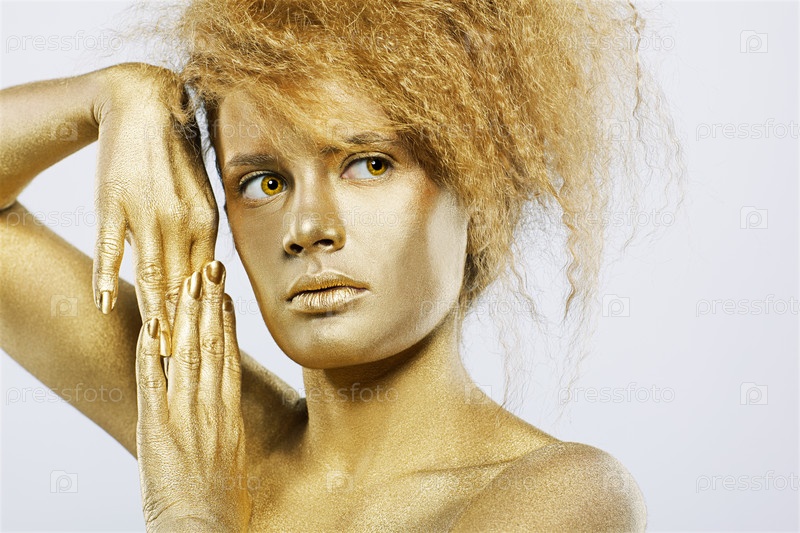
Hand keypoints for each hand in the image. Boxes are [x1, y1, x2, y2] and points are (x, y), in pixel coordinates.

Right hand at [92, 62, 217, 350]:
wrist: (145, 105)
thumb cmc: (177, 154)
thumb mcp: (201, 193)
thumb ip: (203, 233)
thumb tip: (206, 271)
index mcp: (205, 221)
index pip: (204, 279)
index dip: (203, 313)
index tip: (206, 344)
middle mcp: (179, 221)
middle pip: (179, 283)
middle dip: (181, 324)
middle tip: (181, 361)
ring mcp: (144, 213)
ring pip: (150, 271)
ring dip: (152, 310)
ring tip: (154, 342)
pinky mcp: (112, 203)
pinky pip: (110, 246)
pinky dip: (106, 274)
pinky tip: (102, 302)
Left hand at [135, 260, 250, 531]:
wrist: (205, 529)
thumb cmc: (221, 506)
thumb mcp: (233, 463)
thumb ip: (227, 434)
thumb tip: (225, 420)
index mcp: (230, 416)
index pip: (229, 359)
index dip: (227, 324)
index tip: (227, 298)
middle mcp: (211, 407)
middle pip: (212, 345)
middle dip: (210, 305)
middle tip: (210, 270)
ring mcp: (184, 414)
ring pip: (188, 352)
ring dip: (187, 314)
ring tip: (189, 282)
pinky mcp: (157, 426)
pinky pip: (153, 380)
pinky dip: (152, 350)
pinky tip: (152, 325)